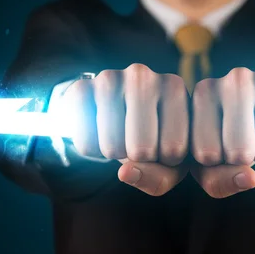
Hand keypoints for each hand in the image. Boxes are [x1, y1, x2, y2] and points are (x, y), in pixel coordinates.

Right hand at [61, 63, 189, 195]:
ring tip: (122, 136)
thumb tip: (124, 172)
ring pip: (113, 148)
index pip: (174, 150)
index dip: (168, 161)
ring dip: (116, 155)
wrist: (117, 107)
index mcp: (174, 88)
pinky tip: (101, 132)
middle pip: (142, 150)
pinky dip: (92, 150)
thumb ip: (160, 177)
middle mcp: (143, 76)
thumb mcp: (171, 160)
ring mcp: (109, 78)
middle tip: (140, 142)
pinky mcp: (80, 88)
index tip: (166, 144)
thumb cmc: (154, 135)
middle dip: (140, 160)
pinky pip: (86, 144)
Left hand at [191, 68, 254, 197]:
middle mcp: (234, 79)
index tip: (219, 146)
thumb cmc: (231, 138)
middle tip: (245, 143)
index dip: (216, 163)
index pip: (206, 155)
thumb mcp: (211, 162)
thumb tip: (250, 178)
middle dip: (244, 162)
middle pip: (239, 153)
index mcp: (204, 93)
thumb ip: (216, 180)